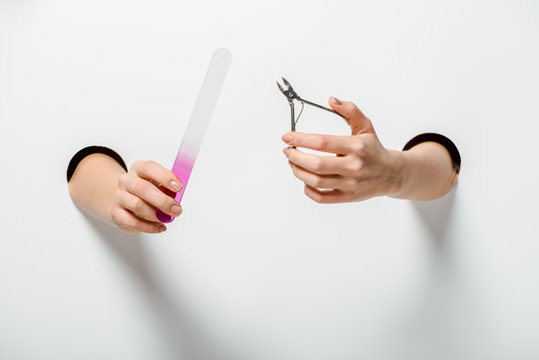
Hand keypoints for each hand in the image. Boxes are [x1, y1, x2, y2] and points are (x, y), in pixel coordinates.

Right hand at [111, 161, 182, 233]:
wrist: (126, 203)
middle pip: (143, 188)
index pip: (149, 168)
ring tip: (166, 218)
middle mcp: (126, 180)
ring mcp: (119, 196)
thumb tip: (176, 197)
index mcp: (138, 169)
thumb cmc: (146, 193)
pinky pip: (134, 222)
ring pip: (137, 205)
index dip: (165, 177)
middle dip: (163, 200)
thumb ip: (168, 189)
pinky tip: (160, 227)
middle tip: (176, 209)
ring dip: (155, 214)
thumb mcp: (158, 186)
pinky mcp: (116, 213)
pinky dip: (150, 227)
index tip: (178, 187)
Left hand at [282, 97, 401, 203]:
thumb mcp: (366, 126)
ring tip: (293, 163)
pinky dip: (309, 190)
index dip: (300, 139)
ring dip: (299, 172)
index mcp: (356, 146)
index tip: (288, 136)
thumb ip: (350, 111)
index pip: (322, 142)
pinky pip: (322, 197)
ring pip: (316, 181)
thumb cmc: (374, 149)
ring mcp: (350, 183)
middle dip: (296, 157)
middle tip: (288, 151)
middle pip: (317, 164)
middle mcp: (354, 166)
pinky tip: (305, 180)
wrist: (391, 174)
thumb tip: (332, 100)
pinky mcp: (348, 197)